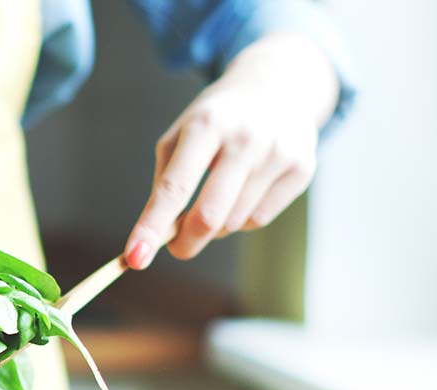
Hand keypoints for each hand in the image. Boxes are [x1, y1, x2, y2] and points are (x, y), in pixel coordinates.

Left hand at [124, 32, 339, 268]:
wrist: (278, 85)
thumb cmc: (217, 120)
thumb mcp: (182, 135)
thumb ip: (167, 183)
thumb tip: (158, 238)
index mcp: (206, 125)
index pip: (174, 187)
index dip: (152, 226)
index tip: (134, 258)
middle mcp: (245, 137)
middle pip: (208, 216)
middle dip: (186, 243)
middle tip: (177, 248)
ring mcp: (278, 152)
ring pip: (234, 222)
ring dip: (216, 225)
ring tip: (218, 195)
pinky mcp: (302, 168)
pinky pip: (260, 219)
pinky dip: (243, 217)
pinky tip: (246, 190)